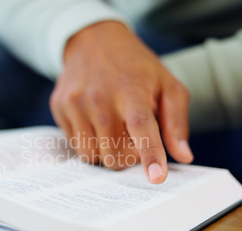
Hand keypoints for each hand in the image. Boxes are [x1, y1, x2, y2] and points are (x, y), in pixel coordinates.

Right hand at [50, 21, 193, 183]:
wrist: (94, 41)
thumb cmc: (136, 67)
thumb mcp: (166, 85)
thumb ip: (176, 121)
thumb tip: (182, 156)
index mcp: (130, 90)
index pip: (141, 126)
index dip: (149, 154)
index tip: (157, 178)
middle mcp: (99, 98)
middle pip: (113, 155)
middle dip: (126, 158)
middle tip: (132, 139)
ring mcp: (75, 103)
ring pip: (91, 156)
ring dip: (105, 152)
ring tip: (112, 130)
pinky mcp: (59, 107)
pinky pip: (75, 145)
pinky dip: (88, 141)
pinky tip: (94, 121)